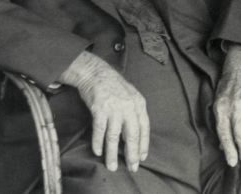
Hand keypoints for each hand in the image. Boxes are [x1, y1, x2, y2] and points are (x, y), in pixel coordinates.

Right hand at [61, 52, 149, 172]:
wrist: (96, 73)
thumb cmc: (113, 86)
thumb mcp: (130, 96)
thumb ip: (133, 113)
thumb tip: (133, 135)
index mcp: (139, 103)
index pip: (144, 128)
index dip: (144, 144)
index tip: (142, 157)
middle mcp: (128, 106)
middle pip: (132, 135)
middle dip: (132, 153)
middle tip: (132, 167)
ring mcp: (114, 108)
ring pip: (114, 136)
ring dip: (113, 153)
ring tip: (112, 166)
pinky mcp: (99, 109)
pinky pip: (99, 130)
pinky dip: (98, 143)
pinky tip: (98, 152)